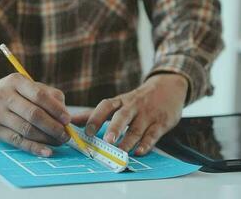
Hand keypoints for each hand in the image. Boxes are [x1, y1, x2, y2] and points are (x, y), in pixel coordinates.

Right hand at [0, 73, 70, 156]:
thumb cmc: (14, 93)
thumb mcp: (29, 86)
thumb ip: (51, 96)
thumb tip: (66, 116)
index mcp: (16, 81)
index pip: (39, 95)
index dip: (56, 109)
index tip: (68, 120)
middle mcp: (4, 95)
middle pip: (33, 114)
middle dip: (53, 127)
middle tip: (66, 135)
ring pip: (26, 129)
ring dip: (47, 138)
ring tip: (59, 141)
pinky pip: (17, 141)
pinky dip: (34, 148)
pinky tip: (47, 151)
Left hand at [72, 74, 187, 155]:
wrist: (168, 87)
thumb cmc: (136, 100)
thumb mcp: (117, 102)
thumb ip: (96, 113)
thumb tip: (72, 121)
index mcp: (120, 101)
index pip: (106, 107)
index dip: (95, 118)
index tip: (86, 131)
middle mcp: (132, 107)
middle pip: (122, 116)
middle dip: (114, 128)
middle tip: (107, 141)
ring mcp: (147, 115)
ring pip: (137, 128)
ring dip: (128, 140)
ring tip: (121, 151)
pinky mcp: (161, 123)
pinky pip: (153, 134)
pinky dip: (146, 144)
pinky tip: (139, 152)